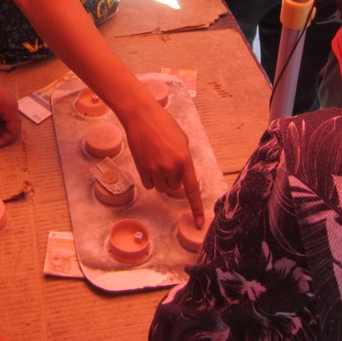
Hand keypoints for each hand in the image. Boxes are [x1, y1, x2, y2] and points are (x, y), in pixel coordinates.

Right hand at [121, 101, 204, 227]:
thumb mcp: (182, 140)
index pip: (192, 190)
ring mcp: (155, 170)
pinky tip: (148, 163)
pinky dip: (150, 179)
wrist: (142, 117)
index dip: (196, 208)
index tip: (199, 223)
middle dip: (174, 179)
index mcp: (184, 160)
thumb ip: (184, 160)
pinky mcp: (142, 169)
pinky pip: (149, 185)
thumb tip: (182, 176)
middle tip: (168, 162)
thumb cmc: (164, 124)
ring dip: (161, 179)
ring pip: (161, 188)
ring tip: (158, 160)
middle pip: (174, 188)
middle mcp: (171, 168)